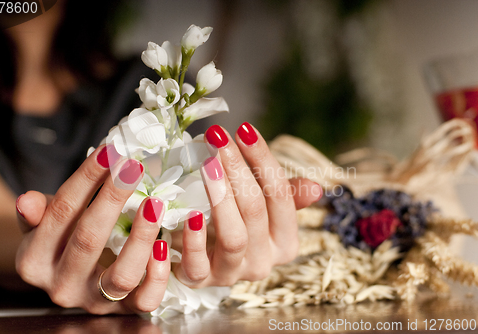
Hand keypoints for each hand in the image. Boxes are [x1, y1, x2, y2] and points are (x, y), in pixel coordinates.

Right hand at [15, 145, 170, 313]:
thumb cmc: (63, 240)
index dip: (85, 179)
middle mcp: (62, 286)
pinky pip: (146, 300)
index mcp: (34, 261)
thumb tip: (27, 200)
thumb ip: (39, 213)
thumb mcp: (45, 225)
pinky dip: (158, 274)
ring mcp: (95, 302)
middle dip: (112, 199)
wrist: (70, 278)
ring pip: (122, 275)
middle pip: (89, 239)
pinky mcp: (125, 311)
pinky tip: (165, 244)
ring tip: (156, 203)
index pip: (60, 213)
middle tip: (133, 167)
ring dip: (141, 236)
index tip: (110, 151)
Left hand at [172, 123, 321, 287]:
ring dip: (220, 196)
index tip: (244, 129)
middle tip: (217, 138)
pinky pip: (198, 265)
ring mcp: (231, 274)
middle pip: (255, 211)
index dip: (263, 160)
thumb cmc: (235, 223)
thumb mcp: (262, 207)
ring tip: (206, 162)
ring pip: (233, 237)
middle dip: (236, 169)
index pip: (281, 197)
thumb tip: (316, 188)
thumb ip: (285, 196)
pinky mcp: (200, 281)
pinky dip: (194, 240)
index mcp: (285, 243)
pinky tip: (189, 214)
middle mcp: (263, 262)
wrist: (202, 256)